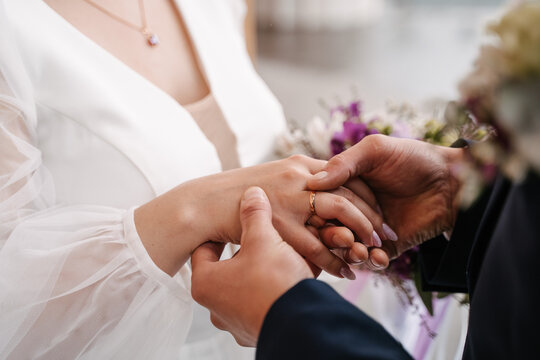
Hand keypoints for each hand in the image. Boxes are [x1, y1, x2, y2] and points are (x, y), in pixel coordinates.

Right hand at [135, 155, 381, 275]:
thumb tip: (323, 192)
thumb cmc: (239, 193)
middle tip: (385, 236)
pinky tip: (346, 271)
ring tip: (371, 253)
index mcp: (300, 164)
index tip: (382, 212)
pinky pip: (315, 244)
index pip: (346, 175)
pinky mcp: (279, 223)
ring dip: (359, 235)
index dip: (368, 195)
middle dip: (372, 217)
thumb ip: (299, 182)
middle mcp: (299, 177)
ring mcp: (290, 198)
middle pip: (349, 193)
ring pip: (339, 215)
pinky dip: (334, 260)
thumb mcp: (273, 178)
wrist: (205, 203)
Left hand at [191, 187, 313, 346]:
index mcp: (205, 283)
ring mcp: (236, 322)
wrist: (303, 324)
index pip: (204, 249)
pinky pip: (265, 301)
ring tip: (287, 254)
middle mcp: (216, 306)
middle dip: (251, 251)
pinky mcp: (258, 331)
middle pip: (230, 267)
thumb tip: (251, 192)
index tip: (234, 222)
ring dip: (267, 269)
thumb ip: (254, 214)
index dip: (222, 232)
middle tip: (266, 237)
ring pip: (250, 285)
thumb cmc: (274, 281)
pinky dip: (278, 287)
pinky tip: (297, 273)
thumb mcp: (263, 239)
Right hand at [307, 135, 464, 266]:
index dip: (318, 212)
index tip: (319, 218)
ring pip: (349, 247)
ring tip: (359, 251)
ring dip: (351, 252)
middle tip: (344, 238)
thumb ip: (342, 164)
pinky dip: (372, 261)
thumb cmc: (414, 158)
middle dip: (334, 237)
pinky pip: (373, 260)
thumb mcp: (375, 150)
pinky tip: (377, 256)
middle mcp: (354, 208)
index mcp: (345, 185)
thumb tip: (311, 183)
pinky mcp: (388, 245)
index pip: (321, 202)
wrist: (453, 182)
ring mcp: (371, 228)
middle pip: (332, 228)